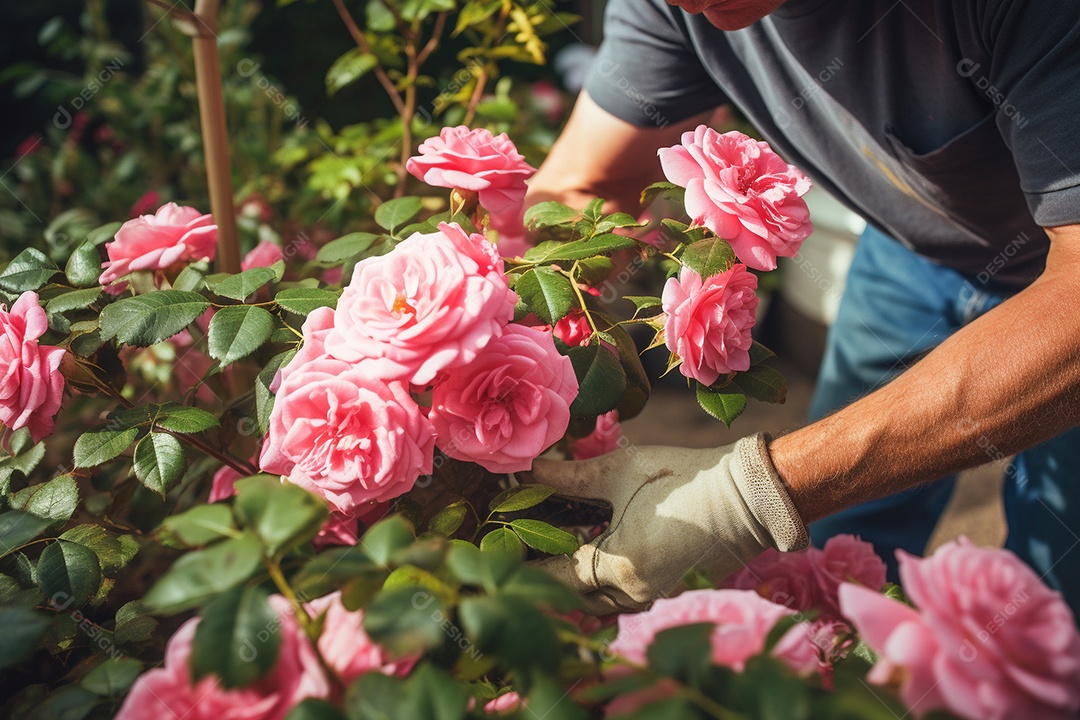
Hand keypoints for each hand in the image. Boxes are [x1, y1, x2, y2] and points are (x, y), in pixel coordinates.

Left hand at [528, 433, 807, 612]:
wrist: (749, 497)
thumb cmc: (684, 478)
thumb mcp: (622, 470)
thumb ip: (571, 476)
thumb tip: (528, 470)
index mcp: (617, 566)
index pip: (552, 577)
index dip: (522, 562)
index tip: (499, 544)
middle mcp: (631, 593)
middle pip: (571, 596)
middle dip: (545, 574)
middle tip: (520, 545)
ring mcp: (651, 597)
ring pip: (596, 601)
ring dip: (573, 581)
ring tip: (552, 549)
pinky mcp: (665, 591)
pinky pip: (619, 597)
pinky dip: (599, 582)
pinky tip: (588, 552)